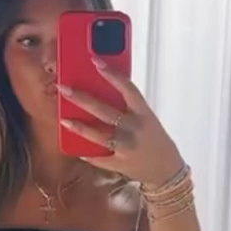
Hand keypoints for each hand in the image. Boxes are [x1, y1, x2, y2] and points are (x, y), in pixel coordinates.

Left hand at [58, 61, 182, 187]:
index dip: (112, 74)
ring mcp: (126, 147)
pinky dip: (87, 153)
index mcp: (144, 114)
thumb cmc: (155, 140)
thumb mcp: (147, 119)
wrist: (167, 170)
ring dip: (79, 127)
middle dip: (82, 98)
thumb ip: (129, 108)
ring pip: (98, 135)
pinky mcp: (119, 163)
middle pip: (104, 110)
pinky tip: (76, 148)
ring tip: (64, 119)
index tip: (95, 61)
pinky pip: (99, 157)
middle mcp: (134, 128)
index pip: (128, 88)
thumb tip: (103, 92)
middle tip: (63, 88)